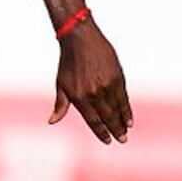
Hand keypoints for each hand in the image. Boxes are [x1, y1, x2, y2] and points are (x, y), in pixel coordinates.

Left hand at [49, 19, 131, 143]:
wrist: (80, 39)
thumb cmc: (68, 63)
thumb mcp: (61, 84)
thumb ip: (60, 105)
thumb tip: (52, 121)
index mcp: (79, 96)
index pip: (92, 120)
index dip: (100, 132)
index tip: (107, 141)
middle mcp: (94, 93)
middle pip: (107, 116)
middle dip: (114, 130)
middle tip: (122, 140)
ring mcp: (107, 85)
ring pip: (117, 109)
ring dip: (122, 122)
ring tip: (126, 132)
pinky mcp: (117, 77)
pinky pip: (123, 97)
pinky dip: (127, 109)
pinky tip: (129, 119)